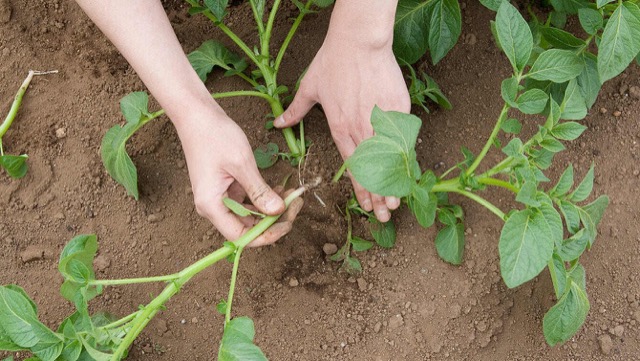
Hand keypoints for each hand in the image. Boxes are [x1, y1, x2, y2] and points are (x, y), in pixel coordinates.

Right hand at [176, 107, 299, 246]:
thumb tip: (278, 212)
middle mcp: (213, 207)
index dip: (266, 235)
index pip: (241, 236)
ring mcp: (219, 198)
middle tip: (297, 203)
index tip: (288, 222)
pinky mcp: (225, 188)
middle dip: (274, 219)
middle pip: (247, 227)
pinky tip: (280, 189)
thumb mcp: (241, 164)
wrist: (196, 115)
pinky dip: (264, 197)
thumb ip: (259, 191)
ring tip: (292, 194)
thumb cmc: (214, 136)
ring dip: (271, 208)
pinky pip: (247, 201)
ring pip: (250, 214)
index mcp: (211, 206)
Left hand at [274, 0, 408, 221]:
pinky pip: (402, 138)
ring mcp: (381, 121)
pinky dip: (406, 156)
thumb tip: (278, 122)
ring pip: (388, 161)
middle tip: (384, 216)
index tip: (366, 206)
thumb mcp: (309, 88)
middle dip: (378, 196)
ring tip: (397, 203)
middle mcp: (361, 130)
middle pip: (371, 171)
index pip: (351, 167)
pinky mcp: (398, 110)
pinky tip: (409, 172)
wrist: (358, 42)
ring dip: (393, 184)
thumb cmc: (332, 63)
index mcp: (340, 128)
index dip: (360, 189)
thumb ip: (295, 110)